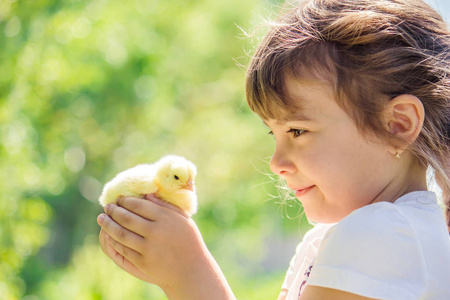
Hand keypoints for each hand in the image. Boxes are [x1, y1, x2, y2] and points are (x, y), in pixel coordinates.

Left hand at [97, 194, 234, 299]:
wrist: (192, 270)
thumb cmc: (189, 241)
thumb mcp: (183, 219)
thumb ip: (166, 206)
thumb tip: (147, 193)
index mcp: (166, 218)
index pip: (139, 205)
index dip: (125, 201)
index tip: (118, 198)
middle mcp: (156, 231)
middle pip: (127, 218)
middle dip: (114, 211)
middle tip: (107, 206)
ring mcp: (148, 248)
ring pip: (122, 233)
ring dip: (108, 225)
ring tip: (101, 218)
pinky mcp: (143, 262)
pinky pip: (124, 249)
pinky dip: (114, 241)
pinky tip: (109, 235)